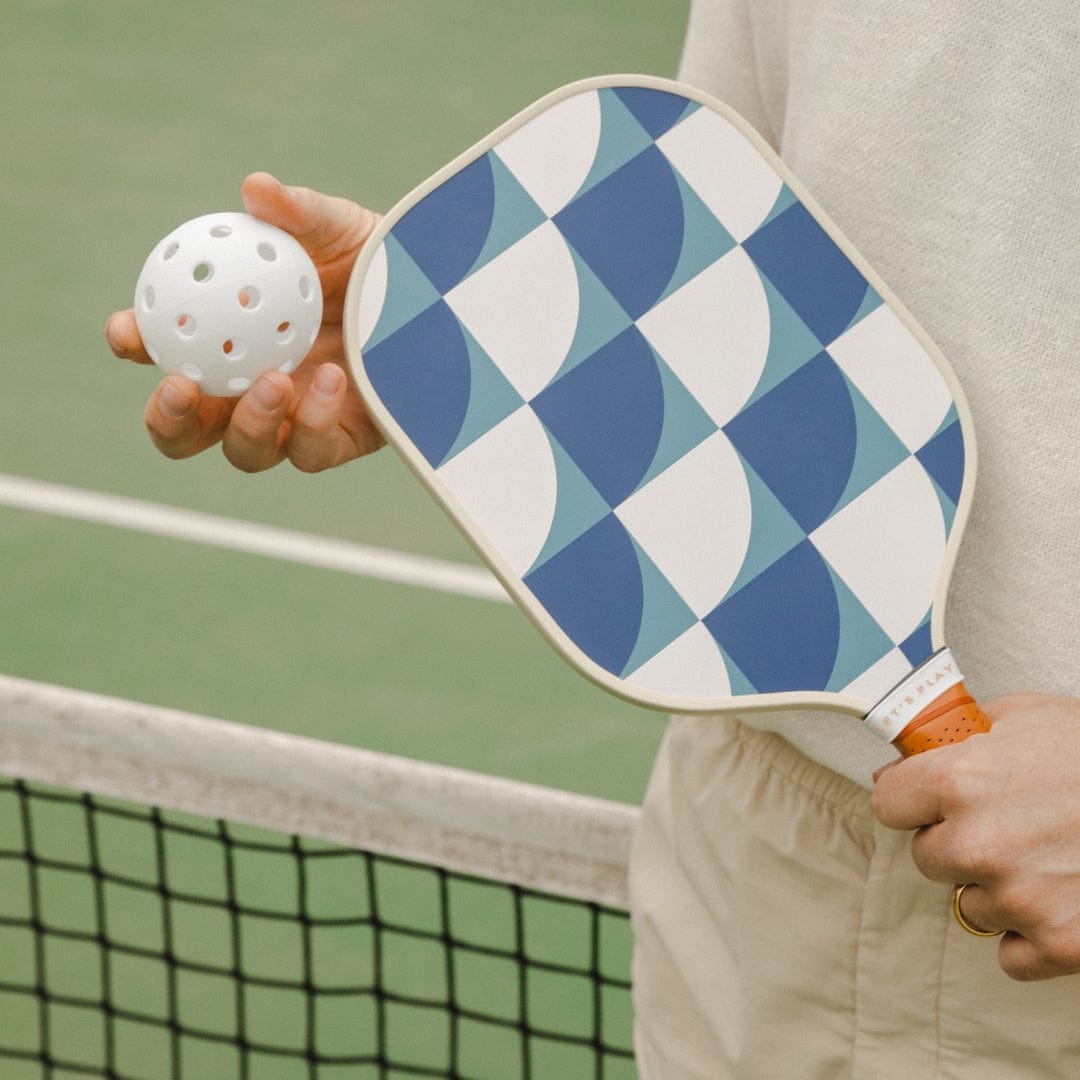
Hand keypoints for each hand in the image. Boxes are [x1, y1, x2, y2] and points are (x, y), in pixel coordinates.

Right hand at [105, 172, 384, 471]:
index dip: (136, 343)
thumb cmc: (374, 263)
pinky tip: (331, 377)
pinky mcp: (339, 443)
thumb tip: (257, 189)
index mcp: (231, 338)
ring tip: (271, 380)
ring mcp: (293, 423)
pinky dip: (313, 421)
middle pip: (187, 429)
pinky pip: (312, 450)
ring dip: (247, 425)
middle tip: (180, 385)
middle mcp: (251, 388)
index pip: (165, 350)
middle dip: (168, 419)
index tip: (129, 329)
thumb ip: (299, 213)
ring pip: (246, 452)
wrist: (438, 302)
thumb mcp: (340, 229)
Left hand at [873, 694, 1079, 979]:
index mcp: (959, 780)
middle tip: (1006, 823)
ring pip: (970, 904)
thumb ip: (957, 736)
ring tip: (1045, 855)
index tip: (929, 798)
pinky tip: (1060, 898)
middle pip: (926, 857)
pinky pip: (1010, 953)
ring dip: (997, 887)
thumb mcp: (1024, 716)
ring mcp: (1018, 898)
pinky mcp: (1059, 944)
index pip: (888, 804)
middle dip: (956, 841)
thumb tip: (905, 758)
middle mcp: (978, 843)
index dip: (911, 799)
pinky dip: (1031, 934)